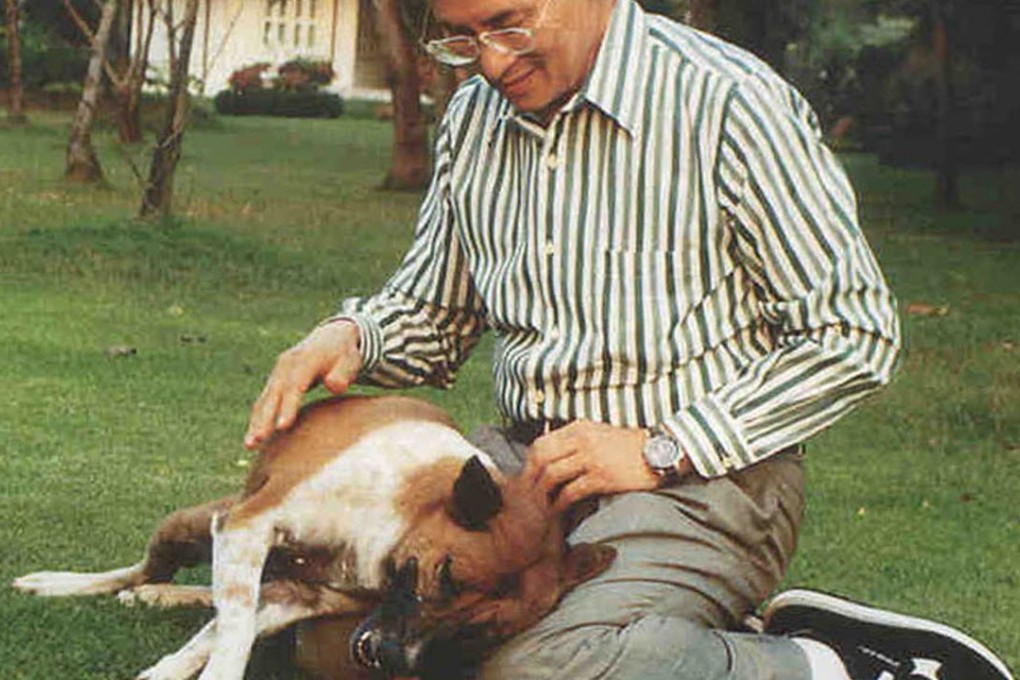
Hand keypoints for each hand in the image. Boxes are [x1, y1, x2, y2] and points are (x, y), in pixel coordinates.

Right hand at [244, 320, 362, 448]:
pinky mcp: (275, 381)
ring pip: (264, 400)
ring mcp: (278, 373)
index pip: (294, 386)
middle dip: (264, 419)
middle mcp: (285, 365)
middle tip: (256, 440)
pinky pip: (264, 401)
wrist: (330, 338)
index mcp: (304, 360)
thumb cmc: (343, 355)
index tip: (282, 427)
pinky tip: (254, 438)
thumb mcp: (350, 361)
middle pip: (273, 395)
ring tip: (249, 445)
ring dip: (256, 422)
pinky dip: (258, 418)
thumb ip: (343, 374)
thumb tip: (334, 385)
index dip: (288, 406)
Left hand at [523, 421, 660, 512]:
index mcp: (579, 428)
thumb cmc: (628, 446)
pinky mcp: (601, 477)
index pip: (541, 443)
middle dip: (531, 479)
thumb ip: (577, 439)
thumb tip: (554, 453)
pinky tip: (558, 510)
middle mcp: (581, 440)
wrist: (659, 452)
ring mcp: (591, 459)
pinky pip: (571, 491)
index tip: (529, 478)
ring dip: (542, 494)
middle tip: (528, 496)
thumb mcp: (599, 432)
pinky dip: (560, 503)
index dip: (530, 463)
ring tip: (540, 506)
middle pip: (541, 459)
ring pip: (552, 475)